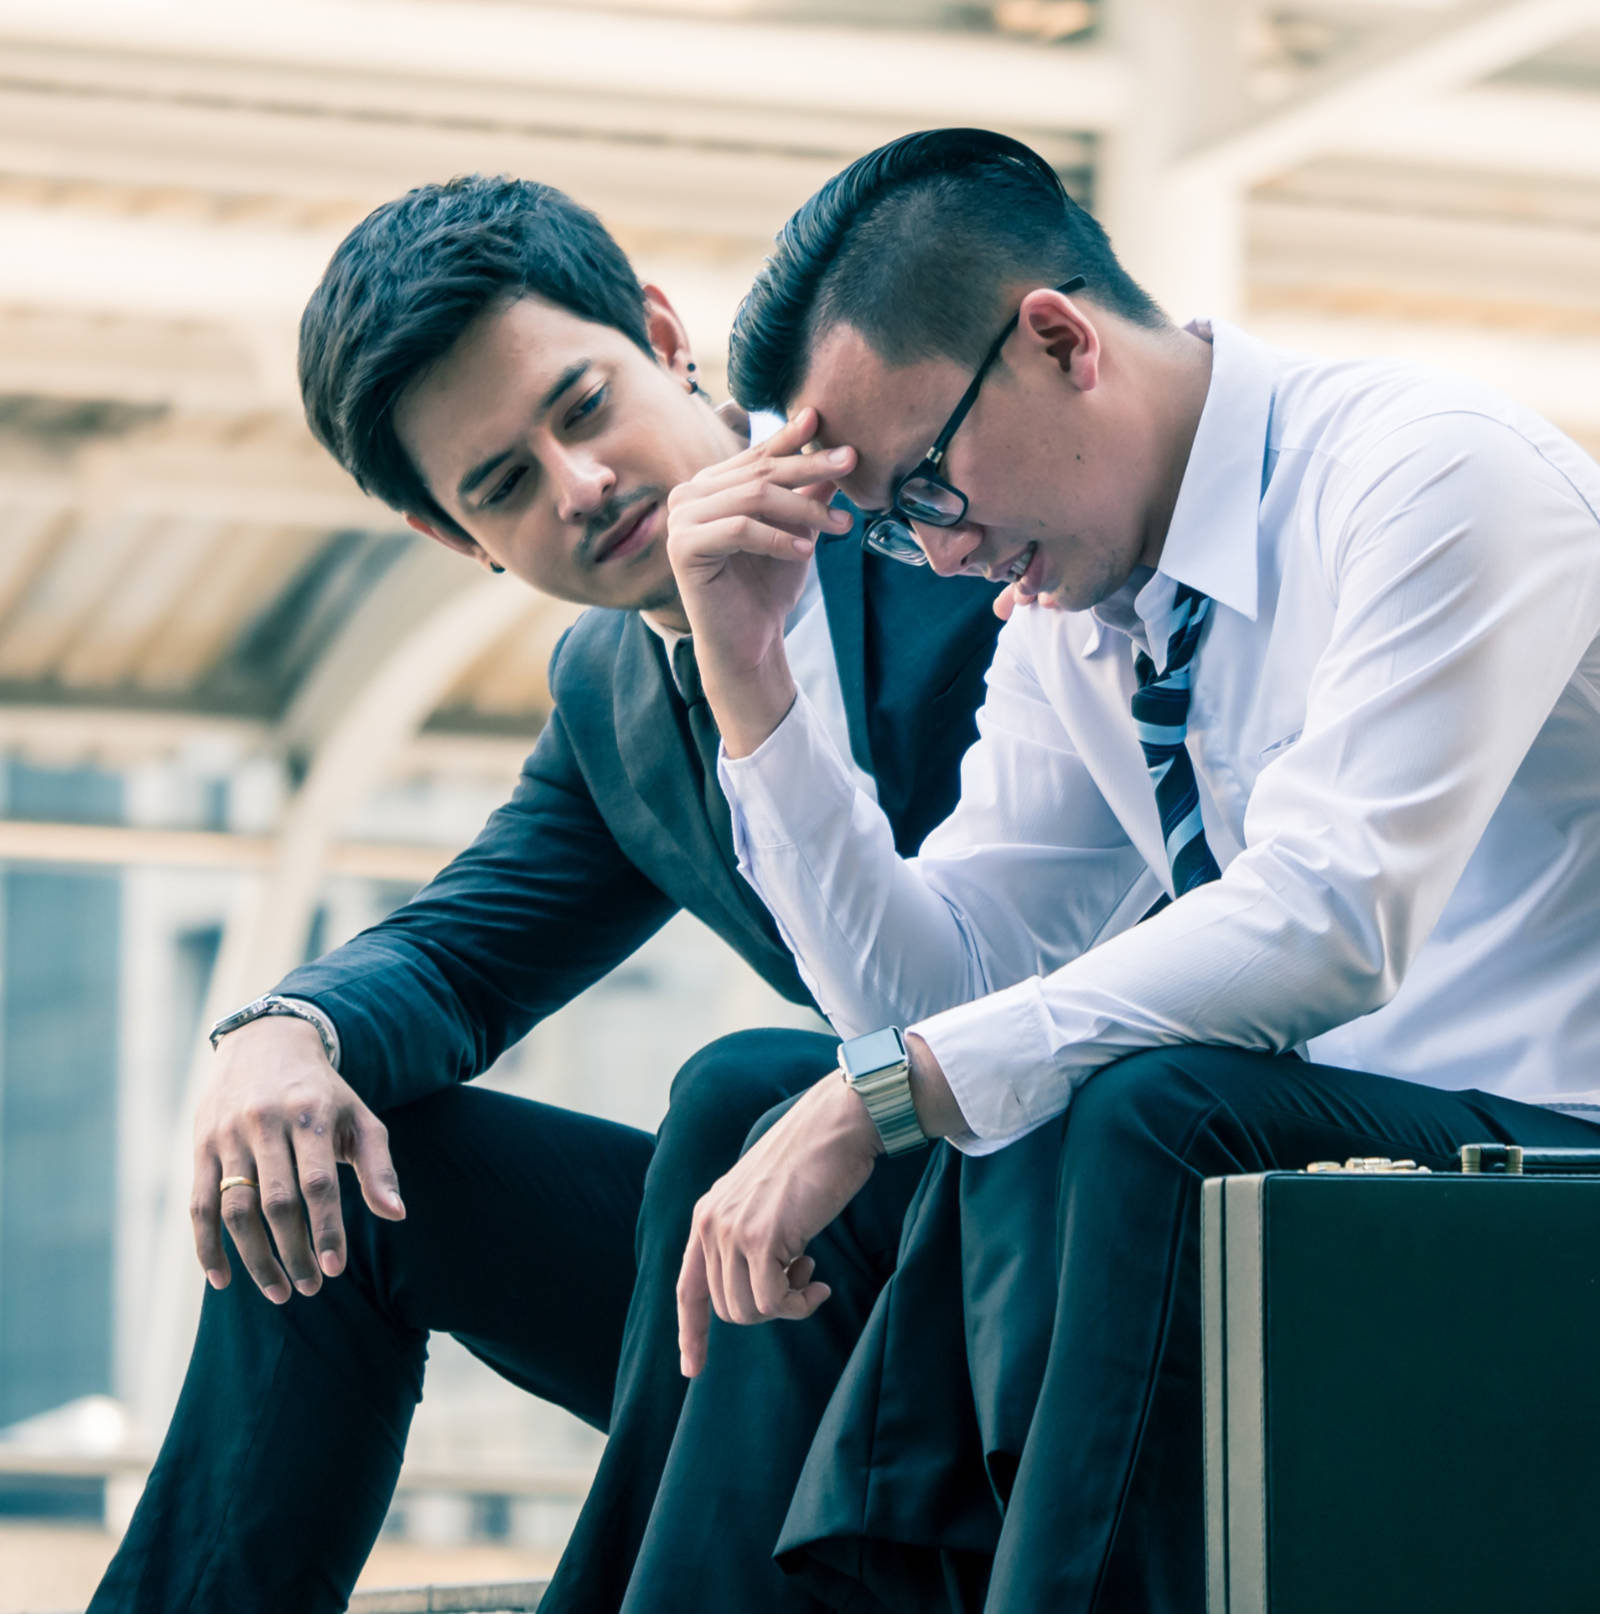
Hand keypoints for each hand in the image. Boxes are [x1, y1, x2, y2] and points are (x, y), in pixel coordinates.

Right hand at [190, 1016, 403, 1302]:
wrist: (265, 1042)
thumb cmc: (322, 1092)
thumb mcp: (358, 1116)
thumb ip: (378, 1165)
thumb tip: (397, 1214)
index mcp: (310, 1114)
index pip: (319, 1184)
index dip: (327, 1230)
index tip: (335, 1270)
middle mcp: (266, 1124)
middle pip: (277, 1202)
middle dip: (294, 1252)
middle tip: (310, 1288)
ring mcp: (228, 1136)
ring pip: (236, 1210)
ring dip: (255, 1258)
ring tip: (278, 1291)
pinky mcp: (201, 1147)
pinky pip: (199, 1206)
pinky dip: (207, 1247)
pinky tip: (222, 1280)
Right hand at [666, 407, 855, 755]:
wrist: (749, 641)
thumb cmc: (768, 587)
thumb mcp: (798, 530)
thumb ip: (810, 492)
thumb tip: (841, 452)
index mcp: (711, 486)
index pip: (757, 455)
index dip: (790, 438)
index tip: (823, 420)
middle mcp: (689, 496)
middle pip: (759, 471)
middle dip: (809, 466)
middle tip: (850, 461)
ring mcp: (681, 520)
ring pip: (752, 497)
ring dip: (803, 509)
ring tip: (841, 524)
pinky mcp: (683, 548)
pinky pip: (738, 530)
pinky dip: (777, 538)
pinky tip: (807, 551)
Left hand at [676, 1071, 881, 1377]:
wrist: (835, 1125)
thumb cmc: (812, 1162)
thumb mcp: (765, 1200)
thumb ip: (748, 1235)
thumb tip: (757, 1290)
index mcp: (707, 1215)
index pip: (687, 1288)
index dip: (690, 1332)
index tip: (692, 1370)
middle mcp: (710, 1224)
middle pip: (726, 1308)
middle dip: (767, 1309)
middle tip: (802, 1280)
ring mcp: (732, 1231)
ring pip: (747, 1311)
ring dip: (786, 1307)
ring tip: (811, 1275)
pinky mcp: (761, 1238)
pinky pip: (773, 1303)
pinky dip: (799, 1306)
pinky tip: (819, 1284)